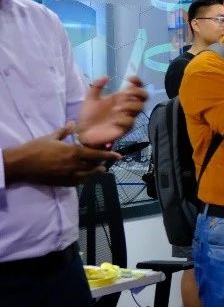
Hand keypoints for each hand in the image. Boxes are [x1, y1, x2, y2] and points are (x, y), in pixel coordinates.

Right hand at [3, 124, 119, 185]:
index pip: (96, 155)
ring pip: (89, 175)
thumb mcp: (51, 137)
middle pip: (95, 166)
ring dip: (96, 172)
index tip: (119, 156)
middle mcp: (75, 165)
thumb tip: (72, 123)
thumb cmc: (36, 148)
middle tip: (107, 160)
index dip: (109, 155)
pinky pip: (79, 183)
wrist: (22, 164)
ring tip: (101, 169)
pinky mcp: (63, 183)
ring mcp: (69, 176)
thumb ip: (64, 131)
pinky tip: (86, 176)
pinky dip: (85, 179)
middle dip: (103, 163)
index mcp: (74, 152)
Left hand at [76, 76, 147, 147]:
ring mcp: (127, 116)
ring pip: (140, 107)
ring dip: (130, 105)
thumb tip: (106, 77)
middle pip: (144, 96)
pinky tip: (114, 120)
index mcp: (120, 98)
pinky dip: (123, 119)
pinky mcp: (125, 128)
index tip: (129, 79)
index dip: (137, 81)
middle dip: (137, 93)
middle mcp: (127, 106)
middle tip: (124, 95)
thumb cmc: (88, 115)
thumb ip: (96, 86)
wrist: (83, 132)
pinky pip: (131, 121)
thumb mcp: (90, 98)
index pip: (136, 87)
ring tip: (116, 109)